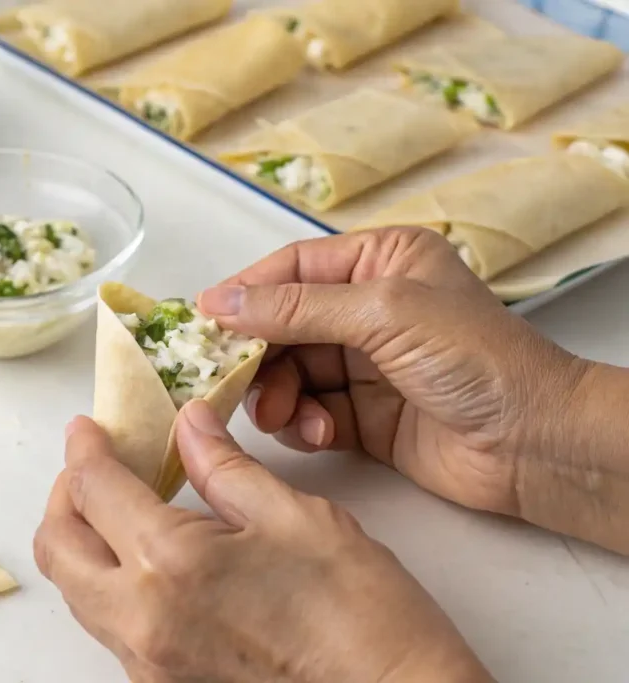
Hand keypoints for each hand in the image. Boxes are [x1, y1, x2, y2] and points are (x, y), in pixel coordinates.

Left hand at [35, 405, 492, 682]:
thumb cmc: (360, 616)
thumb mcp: (294, 516)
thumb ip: (225, 467)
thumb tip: (190, 425)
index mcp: (170, 563)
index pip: (94, 491)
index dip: (85, 450)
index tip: (88, 430)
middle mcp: (143, 621)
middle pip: (58, 548)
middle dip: (64, 497)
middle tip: (95, 467)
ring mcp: (148, 664)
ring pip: (78, 592)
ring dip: (85, 542)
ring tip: (123, 507)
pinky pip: (112, 626)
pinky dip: (113, 582)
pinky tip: (152, 559)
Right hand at [196, 227, 586, 516]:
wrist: (533, 445)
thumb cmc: (479, 361)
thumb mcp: (383, 314)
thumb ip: (297, 307)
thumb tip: (222, 301)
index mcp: (381, 262)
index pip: (293, 269)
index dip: (245, 292)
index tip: (201, 320)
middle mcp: (369, 308)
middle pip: (282, 325)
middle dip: (257, 355)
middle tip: (229, 381)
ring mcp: (365, 364)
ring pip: (289, 373)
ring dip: (277, 396)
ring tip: (282, 416)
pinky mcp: (363, 416)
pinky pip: (308, 413)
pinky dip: (303, 425)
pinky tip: (319, 433)